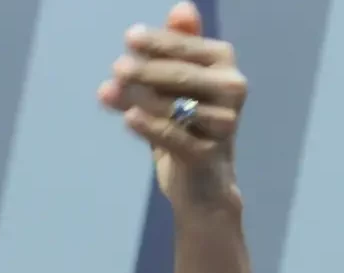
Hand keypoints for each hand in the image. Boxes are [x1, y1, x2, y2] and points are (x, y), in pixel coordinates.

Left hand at [98, 2, 245, 217]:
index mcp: (224, 64)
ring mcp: (224, 123)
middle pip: (182, 75)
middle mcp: (232, 89)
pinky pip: (174, 135)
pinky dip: (149, 126)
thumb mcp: (177, 87)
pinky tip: (128, 117)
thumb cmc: (186, 125)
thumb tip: (181, 7)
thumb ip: (174, 51)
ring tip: (111, 90)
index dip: (159, 42)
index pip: (188, 47)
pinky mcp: (208, 153)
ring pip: (176, 105)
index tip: (129, 38)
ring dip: (140, 96)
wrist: (200, 184)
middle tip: (117, 67)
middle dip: (146, 69)